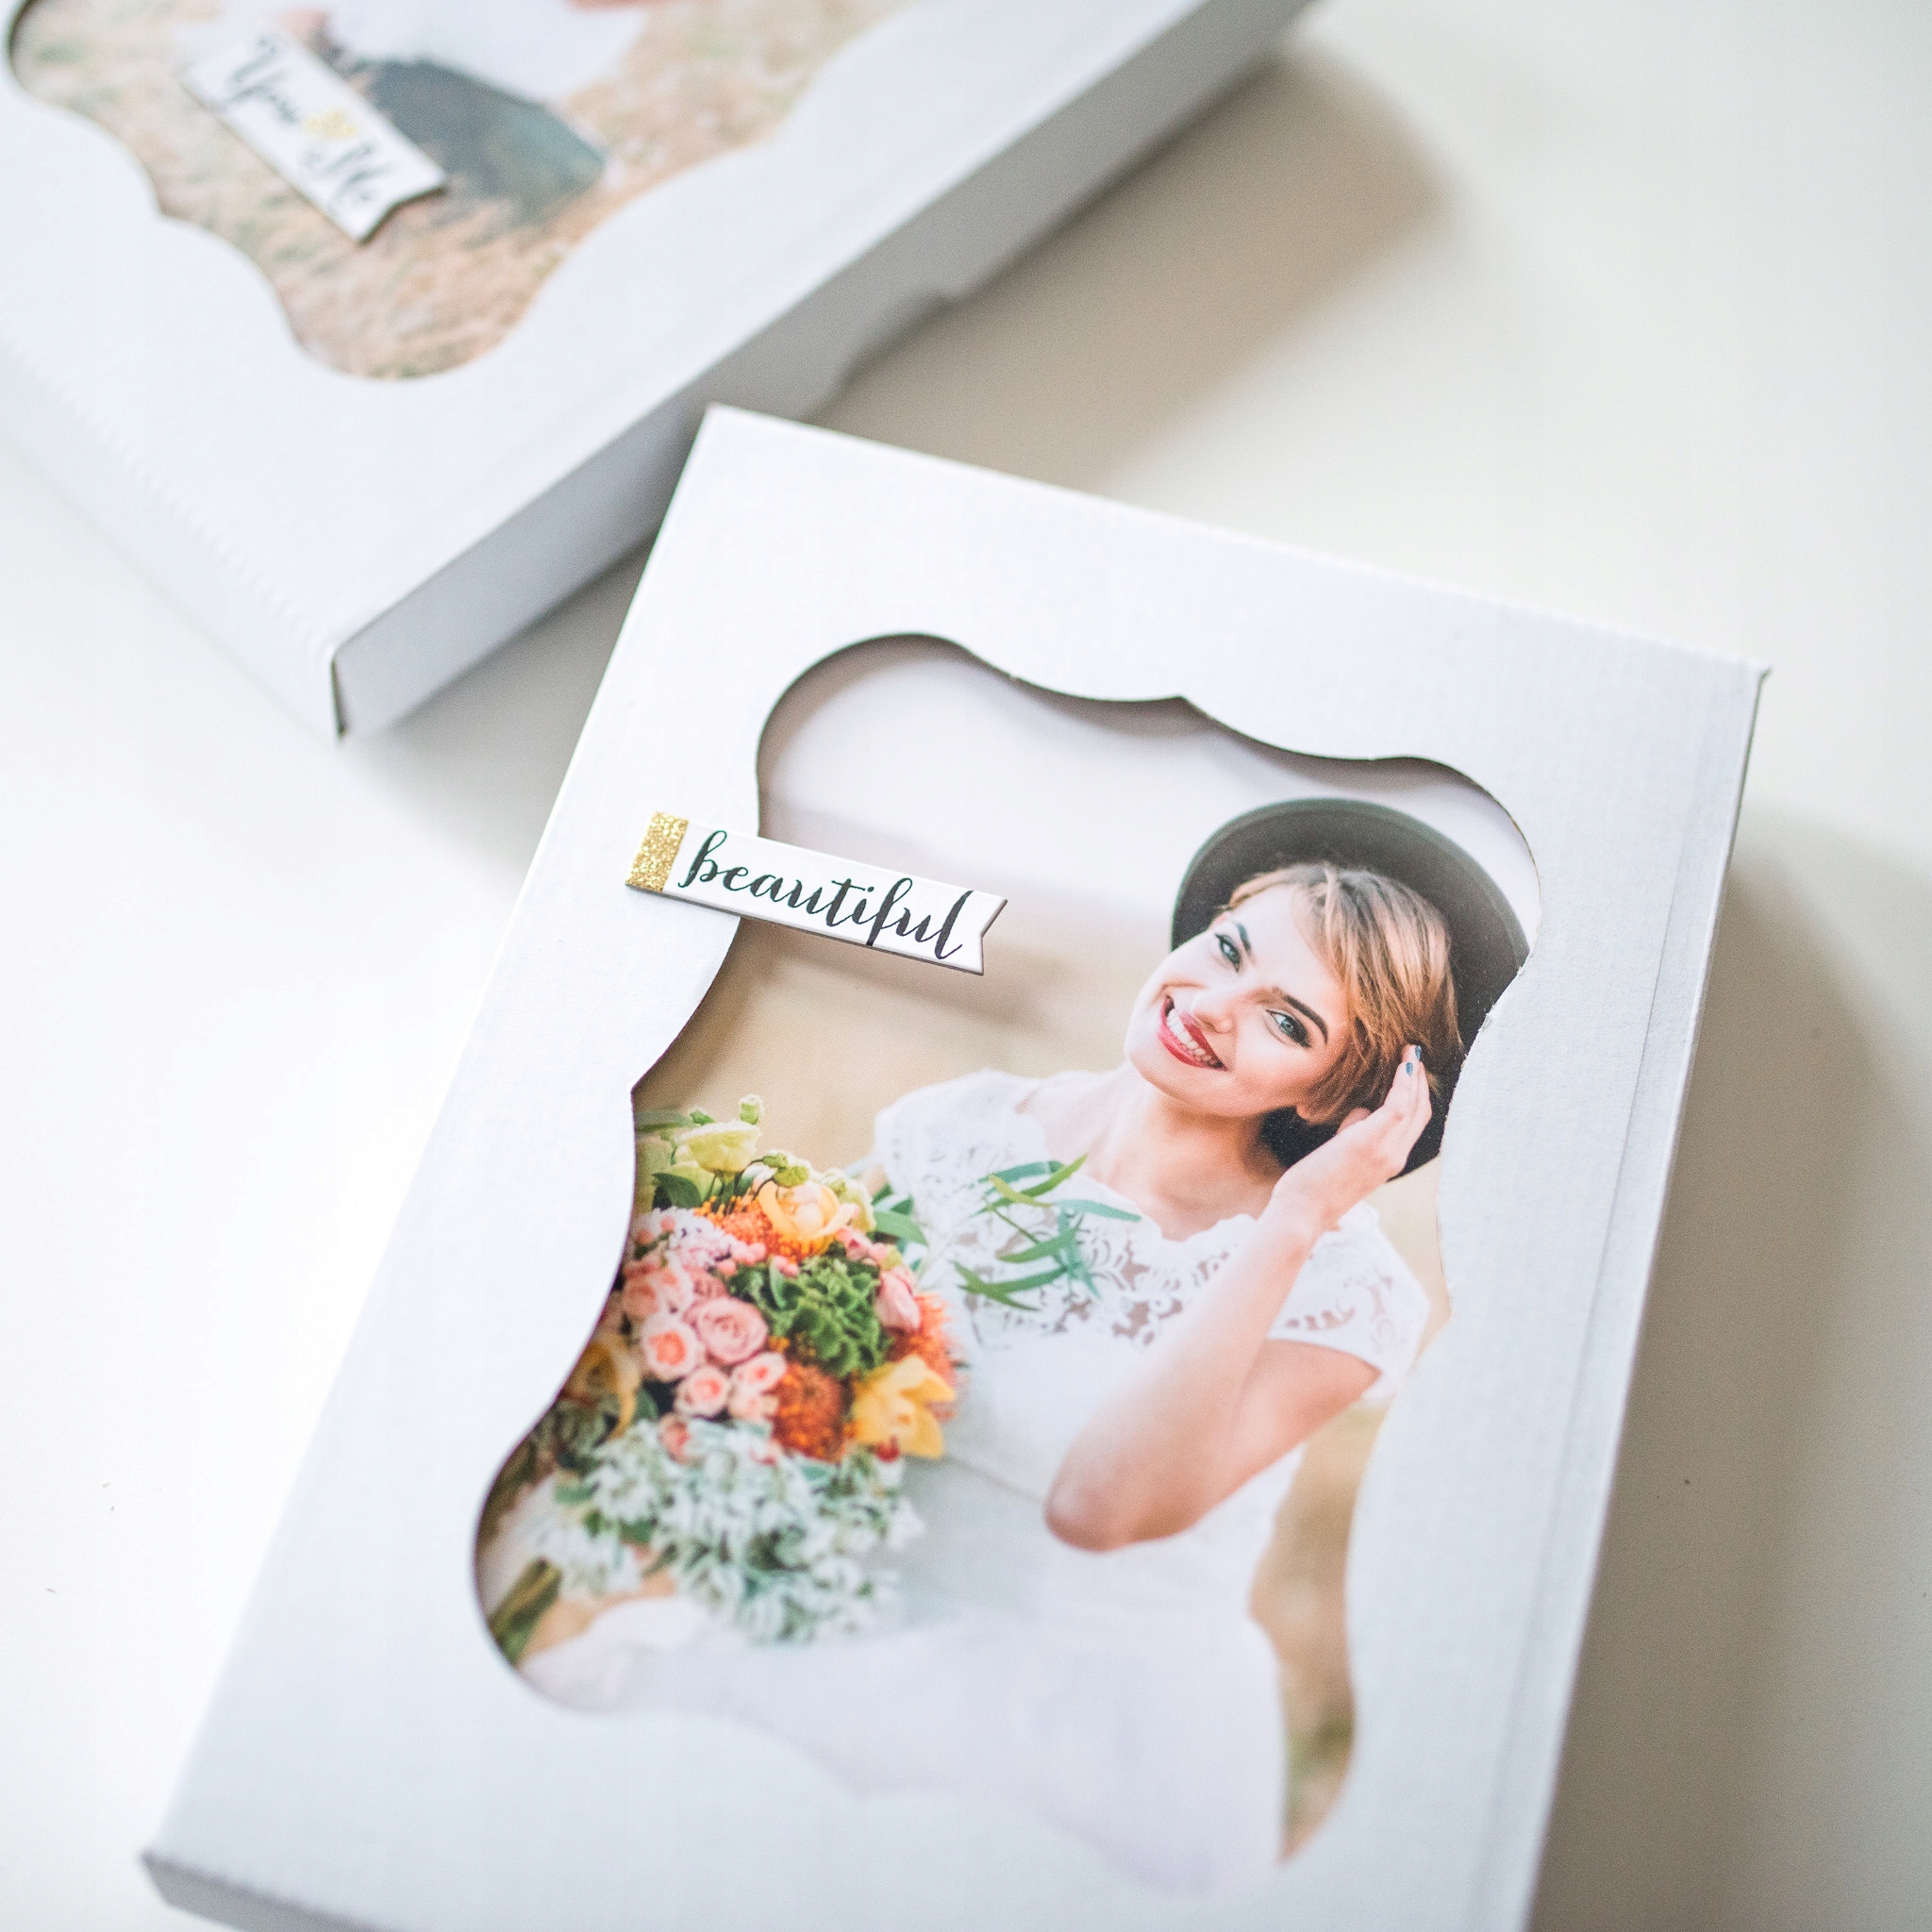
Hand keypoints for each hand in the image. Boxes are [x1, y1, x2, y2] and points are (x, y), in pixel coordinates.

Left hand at [1265, 1046, 1432, 1243]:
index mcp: (1389, 1162)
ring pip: (1414, 1105)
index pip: (1415, 1124)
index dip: (1418, 1095)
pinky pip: (1398, 1105)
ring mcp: (1385, 1151)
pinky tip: (1402, 1064)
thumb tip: (1361, 1112)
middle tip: (1413, 1054)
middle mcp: (1394, 1157)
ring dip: (1414, 1075)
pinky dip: (1404, 1082)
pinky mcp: (1369, 1142)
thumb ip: (1355, 1133)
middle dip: (1420, 1081)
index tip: (1412, 1070)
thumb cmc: (1313, 1185)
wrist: (1301, 1213)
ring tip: (1409, 1051)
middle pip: (1421, 1112)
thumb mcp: (1341, 1155)